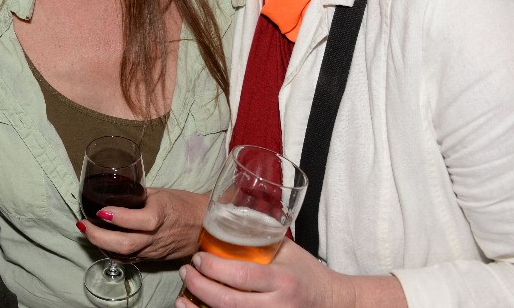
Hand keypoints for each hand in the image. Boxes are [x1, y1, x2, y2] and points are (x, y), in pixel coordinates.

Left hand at [78, 187, 207, 260]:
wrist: (205, 227)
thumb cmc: (184, 204)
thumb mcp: (161, 192)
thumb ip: (137, 195)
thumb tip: (114, 191)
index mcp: (161, 215)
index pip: (137, 220)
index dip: (116, 216)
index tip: (100, 210)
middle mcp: (156, 237)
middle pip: (125, 244)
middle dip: (98, 236)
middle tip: (83, 224)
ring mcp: (154, 251)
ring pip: (124, 255)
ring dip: (101, 245)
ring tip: (87, 231)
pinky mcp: (152, 259)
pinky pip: (129, 259)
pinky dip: (112, 252)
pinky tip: (102, 242)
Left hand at [175, 239, 405, 307]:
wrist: (332, 303)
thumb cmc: (306, 273)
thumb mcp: (288, 251)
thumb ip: (261, 238)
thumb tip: (227, 216)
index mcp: (282, 280)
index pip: (241, 275)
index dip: (213, 269)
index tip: (197, 258)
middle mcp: (277, 306)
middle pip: (228, 302)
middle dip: (199, 287)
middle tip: (185, 271)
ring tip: (181, 296)